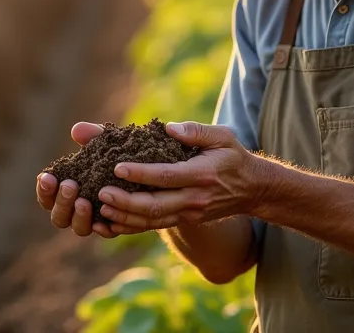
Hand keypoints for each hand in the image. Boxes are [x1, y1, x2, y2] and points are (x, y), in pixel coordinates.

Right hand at [36, 122, 119, 238]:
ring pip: (79, 229)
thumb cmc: (116, 155)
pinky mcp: (115, 226)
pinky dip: (102, 229)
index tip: (47, 177)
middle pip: (58, 217)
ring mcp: (95, 220)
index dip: (44, 190)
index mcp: (66, 191)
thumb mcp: (106, 143)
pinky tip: (102, 222)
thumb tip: (77, 130)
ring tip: (84, 201)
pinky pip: (106, 233)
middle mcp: (76, 210)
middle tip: (70, 186)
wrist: (148, 168)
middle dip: (61, 202)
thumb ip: (91, 137)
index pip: (47, 197)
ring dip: (79, 216)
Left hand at [96, 121, 258, 233]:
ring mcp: (189, 213)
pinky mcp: (184, 220)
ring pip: (153, 220)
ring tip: (101, 208)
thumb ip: (197, 131)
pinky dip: (132, 226)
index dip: (141, 173)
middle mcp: (195, 198)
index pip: (167, 176)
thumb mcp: (223, 136)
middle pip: (155, 205)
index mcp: (202, 175)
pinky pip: (155, 226)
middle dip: (126, 201)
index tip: (117, 167)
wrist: (252, 190)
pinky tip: (112, 222)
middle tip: (101, 193)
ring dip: (125, 216)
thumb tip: (169, 128)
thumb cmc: (233, 157)